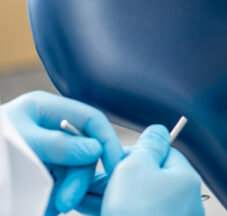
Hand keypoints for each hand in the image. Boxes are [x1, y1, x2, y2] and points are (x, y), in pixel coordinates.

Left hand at [2, 91, 122, 214]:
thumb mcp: (21, 143)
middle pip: (84, 147)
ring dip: (68, 189)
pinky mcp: (36, 173)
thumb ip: (58, 144)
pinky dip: (56, 195)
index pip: (91, 118)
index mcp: (45, 109)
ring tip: (52, 207)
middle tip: (66, 201)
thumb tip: (95, 149)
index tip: (115, 165)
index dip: (106, 140)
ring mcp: (43, 151)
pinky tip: (45, 205)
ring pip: (73, 169)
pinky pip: (58, 183)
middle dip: (80, 175)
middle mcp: (48, 127)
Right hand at [98, 125, 204, 215]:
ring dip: (109, 196)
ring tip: (80, 197)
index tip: (107, 159)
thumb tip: (157, 131)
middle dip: (115, 178)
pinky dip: (114, 212)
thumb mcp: (134, 168)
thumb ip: (145, 146)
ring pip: (137, 201)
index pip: (160, 152)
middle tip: (88, 181)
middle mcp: (183, 201)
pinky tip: (92, 209)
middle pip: (147, 179)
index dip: (130, 153)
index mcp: (184, 178)